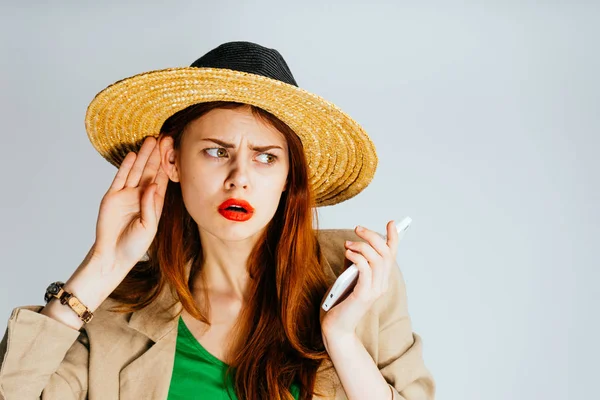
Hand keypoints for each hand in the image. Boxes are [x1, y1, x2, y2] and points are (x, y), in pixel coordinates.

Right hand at [92, 136, 168, 275]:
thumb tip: (151, 185)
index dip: (167, 164)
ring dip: (143, 156)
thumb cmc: (134, 245)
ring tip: (150, 140)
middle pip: (150, 171)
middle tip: (164, 137)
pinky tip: (132, 155)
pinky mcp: (112, 197)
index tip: (174, 149)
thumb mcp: (148, 227)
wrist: (113, 256)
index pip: (163, 179)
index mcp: (154, 203)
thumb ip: (150, 206)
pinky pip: (120, 178)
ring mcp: (126, 195)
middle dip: (157, 154)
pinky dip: (126, 167)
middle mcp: (141, 196)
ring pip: (136, 171)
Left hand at [320, 221, 399, 339]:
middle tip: (357, 229)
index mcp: (381, 280)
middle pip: (386, 253)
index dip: (394, 238)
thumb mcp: (349, 277)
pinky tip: (347, 253)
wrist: (336, 327)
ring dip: (362, 246)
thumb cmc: (341, 302)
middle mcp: (382, 285)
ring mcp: (375, 291)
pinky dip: (357, 257)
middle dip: (372, 236)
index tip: (391, 223)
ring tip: (348, 244)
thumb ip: (354, 262)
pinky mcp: (363, 295)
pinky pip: (365, 270)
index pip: (392, 256)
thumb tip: (352, 244)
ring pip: (377, 259)